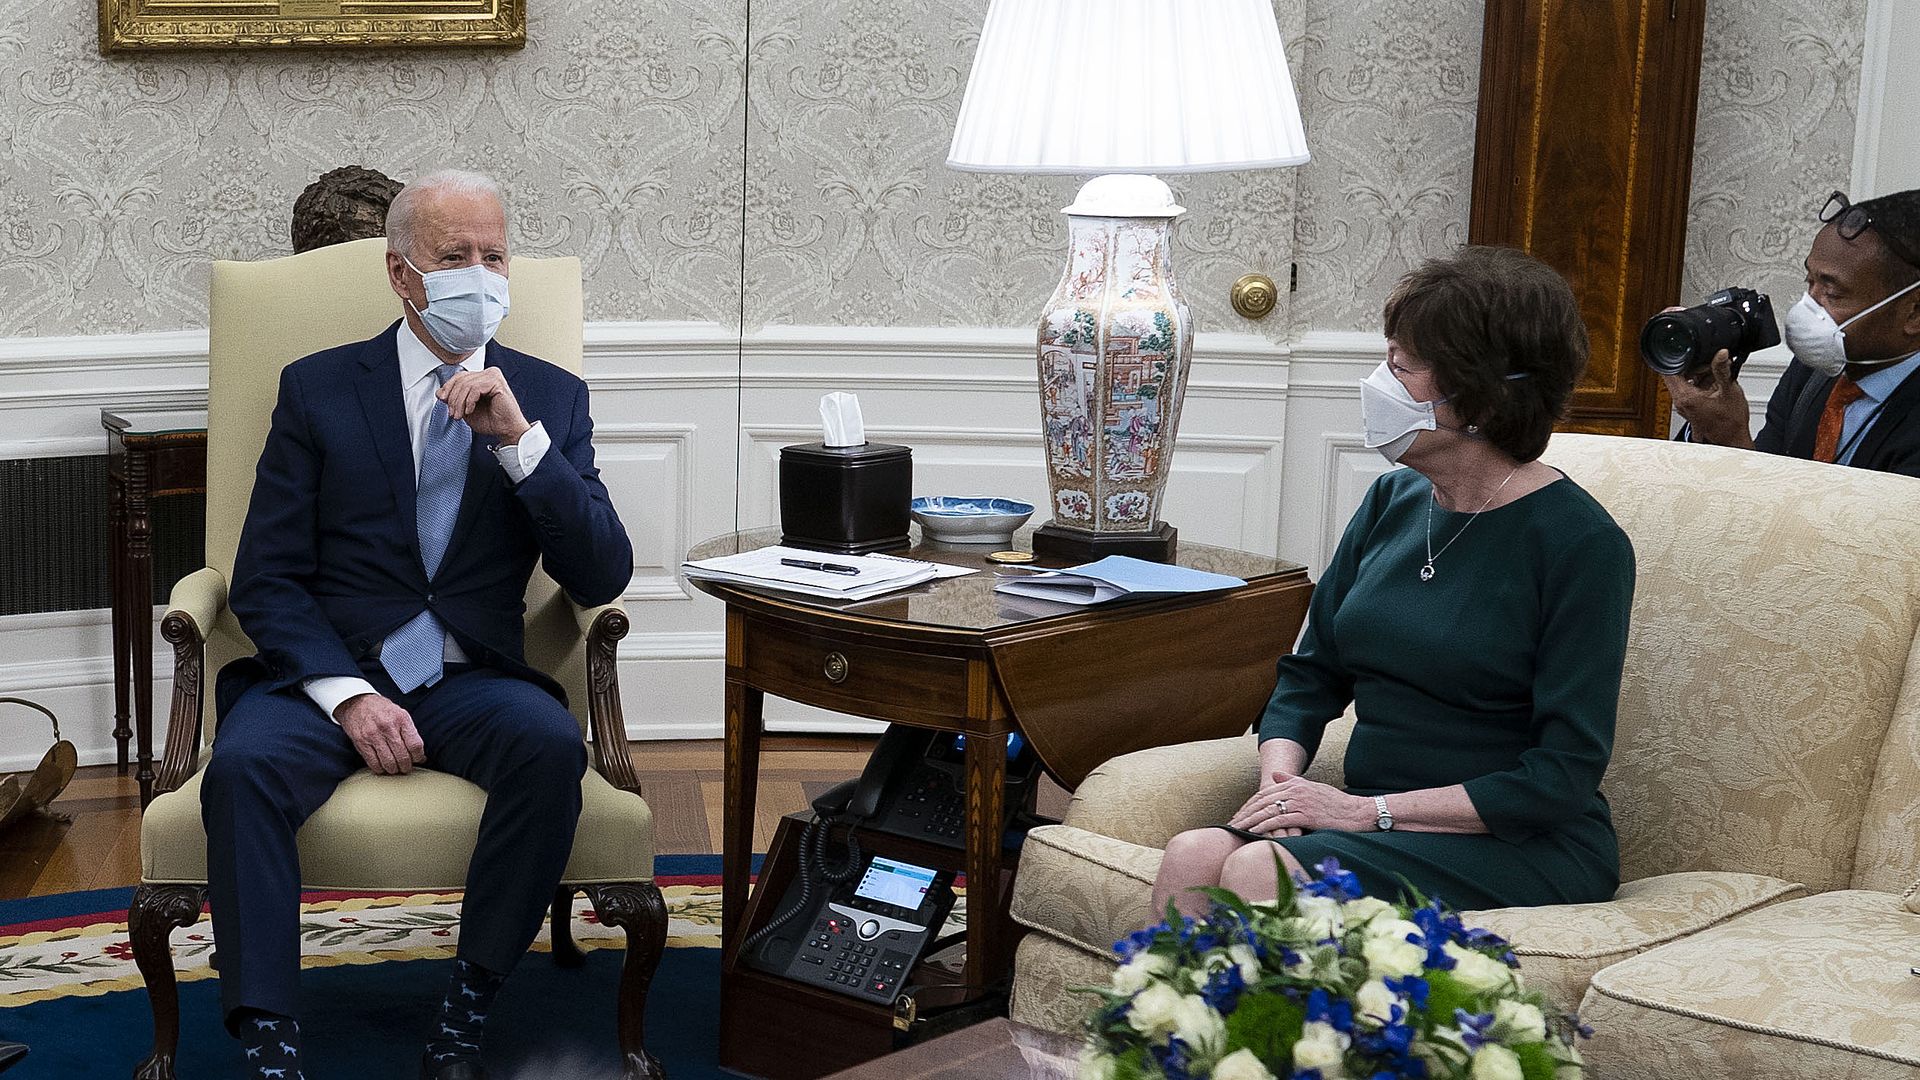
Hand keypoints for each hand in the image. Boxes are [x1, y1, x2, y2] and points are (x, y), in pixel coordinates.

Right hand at [335, 693, 426, 774]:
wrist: (356, 703)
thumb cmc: (381, 709)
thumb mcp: (400, 713)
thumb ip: (410, 732)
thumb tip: (420, 754)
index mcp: (401, 718)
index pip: (415, 745)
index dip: (418, 756)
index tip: (418, 759)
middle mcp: (388, 727)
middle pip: (402, 756)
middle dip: (406, 766)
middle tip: (406, 768)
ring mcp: (373, 735)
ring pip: (388, 762)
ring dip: (393, 770)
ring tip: (395, 768)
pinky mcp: (361, 742)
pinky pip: (373, 762)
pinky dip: (380, 769)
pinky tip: (382, 767)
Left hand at [439, 368, 531, 442]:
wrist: (506, 430)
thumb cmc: (491, 421)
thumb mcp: (465, 408)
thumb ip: (455, 399)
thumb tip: (440, 392)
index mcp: (482, 377)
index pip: (459, 376)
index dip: (448, 388)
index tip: (443, 401)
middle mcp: (489, 374)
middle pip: (461, 380)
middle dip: (453, 398)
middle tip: (453, 413)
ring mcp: (494, 376)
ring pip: (466, 384)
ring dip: (459, 402)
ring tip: (460, 415)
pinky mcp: (497, 383)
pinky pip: (475, 388)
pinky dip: (469, 401)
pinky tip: (470, 411)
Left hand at [1241, 771, 1376, 834]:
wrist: (1358, 812)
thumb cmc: (1336, 803)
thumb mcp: (1312, 788)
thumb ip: (1292, 780)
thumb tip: (1275, 775)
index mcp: (1295, 783)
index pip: (1264, 794)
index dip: (1249, 805)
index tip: (1238, 816)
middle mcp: (1295, 790)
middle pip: (1262, 801)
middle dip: (1244, 813)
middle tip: (1231, 825)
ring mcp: (1300, 802)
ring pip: (1268, 810)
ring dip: (1250, 821)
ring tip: (1237, 830)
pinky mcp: (1306, 815)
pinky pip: (1280, 820)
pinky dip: (1265, 826)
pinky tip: (1254, 832)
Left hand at [1660, 350, 1753, 448]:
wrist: (1733, 439)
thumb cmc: (1731, 422)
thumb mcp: (1729, 390)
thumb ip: (1723, 370)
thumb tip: (1721, 354)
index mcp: (1685, 397)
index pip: (1669, 371)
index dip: (1678, 358)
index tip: (1687, 351)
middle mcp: (1680, 402)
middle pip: (1678, 374)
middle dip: (1694, 366)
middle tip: (1710, 365)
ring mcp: (1684, 406)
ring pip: (1686, 381)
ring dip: (1699, 375)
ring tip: (1716, 377)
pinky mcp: (1690, 408)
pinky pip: (1691, 390)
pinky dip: (1701, 384)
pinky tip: (1716, 385)